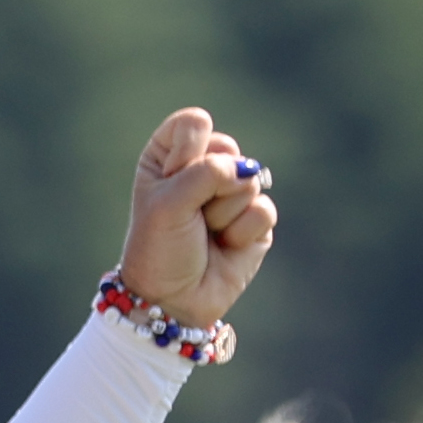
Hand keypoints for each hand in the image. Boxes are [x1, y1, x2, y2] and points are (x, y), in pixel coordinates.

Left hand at [120, 107, 277, 324]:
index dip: (188, 150)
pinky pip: (263, 208)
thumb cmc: (159, 249)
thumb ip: (206, 173)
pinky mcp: (256, 218)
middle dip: (207, 185)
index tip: (170, 179)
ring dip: (222, 213)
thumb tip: (249, 170)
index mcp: (168, 156)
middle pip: (227, 148)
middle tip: (188, 214)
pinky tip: (225, 246)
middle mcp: (201, 169)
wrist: (173, 299)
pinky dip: (242, 231)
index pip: (194, 123)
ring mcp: (232, 192)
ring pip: (248, 179)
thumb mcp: (168, 204)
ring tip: (204, 233)